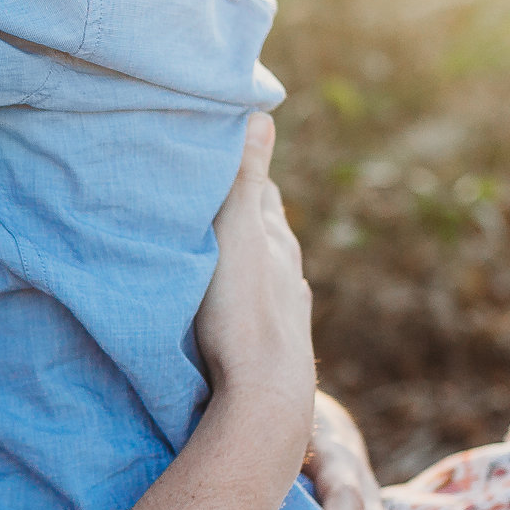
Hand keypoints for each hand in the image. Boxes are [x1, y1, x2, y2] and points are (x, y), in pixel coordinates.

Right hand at [194, 115, 316, 449]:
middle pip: (267, 225)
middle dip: (247, 205)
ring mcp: (287, 307)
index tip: (226, 143)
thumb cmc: (242, 313)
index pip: (261, 187)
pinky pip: (266, 304)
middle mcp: (288, 269)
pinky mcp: (280, 343)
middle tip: (221, 186)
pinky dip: (253, 290)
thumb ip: (245, 177)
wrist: (267, 397)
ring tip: (230, 241)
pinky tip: (250, 298)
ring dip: (250, 252)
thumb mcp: (236, 234)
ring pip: (269, 266)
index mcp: (275, 237)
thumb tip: (261, 112)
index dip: (244, 163)